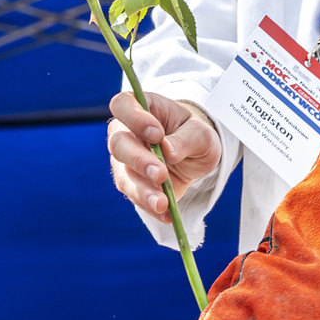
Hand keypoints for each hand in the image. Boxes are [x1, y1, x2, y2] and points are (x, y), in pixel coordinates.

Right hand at [108, 91, 221, 223]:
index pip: (122, 105)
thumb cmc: (194, 133)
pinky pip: (134, 196)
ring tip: (162, 203)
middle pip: (118, 143)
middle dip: (138, 160)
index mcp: (141, 108)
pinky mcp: (133, 183)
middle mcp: (126, 132)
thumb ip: (186, 138)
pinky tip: (166, 214)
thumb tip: (167, 151)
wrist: (194, 154)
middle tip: (160, 173)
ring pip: (123, 174)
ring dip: (141, 190)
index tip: (157, 134)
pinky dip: (149, 206)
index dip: (134, 118)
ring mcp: (126, 160)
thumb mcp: (201, 132)